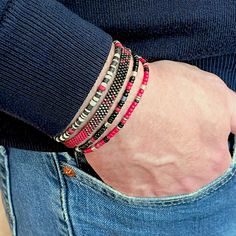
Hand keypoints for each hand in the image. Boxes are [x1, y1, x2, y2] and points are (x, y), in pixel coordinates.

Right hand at [84, 60, 235, 196]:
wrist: (118, 102)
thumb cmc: (167, 93)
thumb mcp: (214, 93)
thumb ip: (233, 117)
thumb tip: (235, 129)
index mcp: (215, 162)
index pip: (212, 154)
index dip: (197, 136)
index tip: (183, 124)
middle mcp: (189, 183)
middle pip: (188, 169)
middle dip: (179, 151)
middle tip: (161, 130)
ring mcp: (158, 189)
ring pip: (162, 176)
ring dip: (156, 161)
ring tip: (143, 137)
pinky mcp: (131, 190)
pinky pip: (138, 181)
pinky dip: (136, 167)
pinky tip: (130, 149)